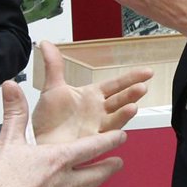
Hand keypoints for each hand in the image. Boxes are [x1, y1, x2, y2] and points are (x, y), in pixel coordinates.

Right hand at [0, 80, 127, 186]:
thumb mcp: (8, 141)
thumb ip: (15, 112)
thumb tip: (11, 86)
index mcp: (58, 160)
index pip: (93, 147)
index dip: (110, 141)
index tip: (122, 136)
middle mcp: (64, 183)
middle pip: (96, 175)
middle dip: (110, 168)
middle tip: (119, 163)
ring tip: (94, 185)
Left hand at [31, 40, 151, 143]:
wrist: (38, 143)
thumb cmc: (47, 119)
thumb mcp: (52, 88)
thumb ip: (54, 66)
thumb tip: (45, 43)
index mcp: (92, 96)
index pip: (116, 84)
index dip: (131, 77)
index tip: (148, 72)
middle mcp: (99, 111)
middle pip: (120, 99)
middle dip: (132, 93)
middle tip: (143, 86)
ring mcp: (98, 127)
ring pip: (117, 117)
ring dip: (126, 112)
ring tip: (133, 106)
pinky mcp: (94, 142)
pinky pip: (107, 136)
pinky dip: (115, 132)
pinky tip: (121, 131)